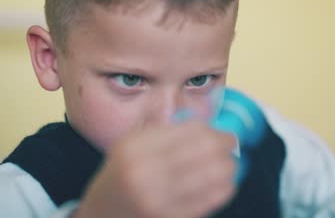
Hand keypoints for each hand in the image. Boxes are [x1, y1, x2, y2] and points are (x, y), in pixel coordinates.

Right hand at [74, 121, 236, 217]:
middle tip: (231, 144)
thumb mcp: (130, 143)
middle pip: (206, 149)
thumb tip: (208, 124)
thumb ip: (164, 130)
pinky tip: (225, 182)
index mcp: (135, 147)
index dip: (213, 129)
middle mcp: (145, 172)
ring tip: (229, 163)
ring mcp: (158, 199)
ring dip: (229, 166)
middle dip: (226, 144)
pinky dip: (225, 187)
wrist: (104, 212)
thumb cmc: (122, 173)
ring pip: (214, 174)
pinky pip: (211, 199)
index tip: (220, 131)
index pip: (190, 130)